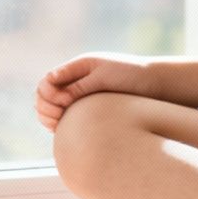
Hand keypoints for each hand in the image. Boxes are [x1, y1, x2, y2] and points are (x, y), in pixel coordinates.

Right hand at [35, 52, 161, 132]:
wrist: (155, 85)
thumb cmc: (131, 75)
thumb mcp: (103, 77)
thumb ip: (78, 86)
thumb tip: (52, 94)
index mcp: (76, 68)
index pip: (46, 83)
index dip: (48, 95)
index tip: (64, 102)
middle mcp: (73, 83)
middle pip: (42, 97)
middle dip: (45, 107)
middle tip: (60, 116)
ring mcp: (78, 98)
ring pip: (49, 111)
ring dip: (49, 118)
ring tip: (61, 124)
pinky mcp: (86, 112)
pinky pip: (63, 121)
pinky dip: (59, 125)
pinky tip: (67, 130)